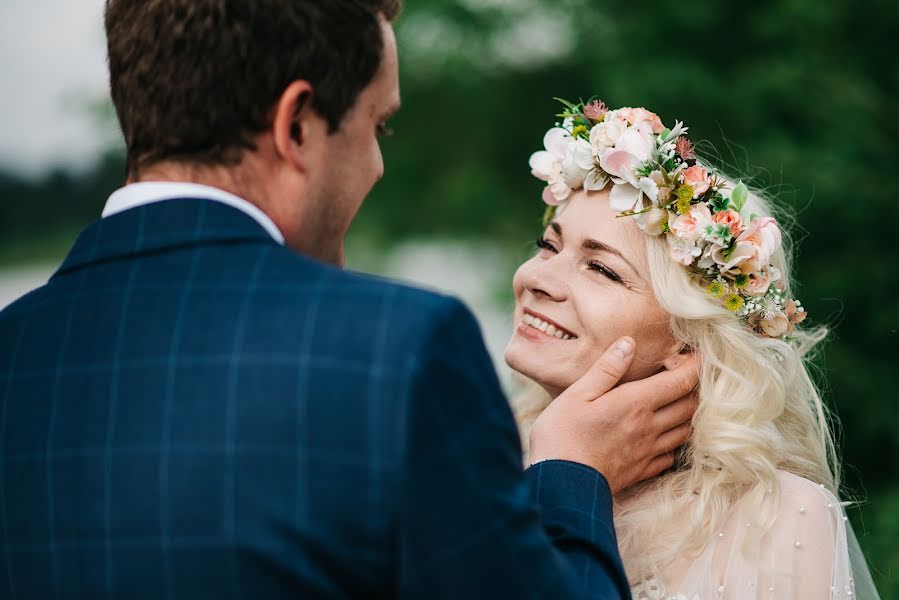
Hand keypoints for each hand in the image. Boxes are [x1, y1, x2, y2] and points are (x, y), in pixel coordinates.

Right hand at [527, 337, 699, 493]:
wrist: (561, 483)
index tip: (698, 354)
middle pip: (689, 405)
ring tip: (685, 402)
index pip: (679, 381)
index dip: (695, 366)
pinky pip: (671, 456)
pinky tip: (667, 437)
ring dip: (691, 414)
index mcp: (635, 403)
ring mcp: (648, 451)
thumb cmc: (562, 435)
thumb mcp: (577, 394)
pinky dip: (677, 442)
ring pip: (685, 430)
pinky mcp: (642, 471)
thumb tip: (629, 343)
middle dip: (696, 387)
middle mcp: (649, 426)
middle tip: (692, 376)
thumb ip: (606, 369)